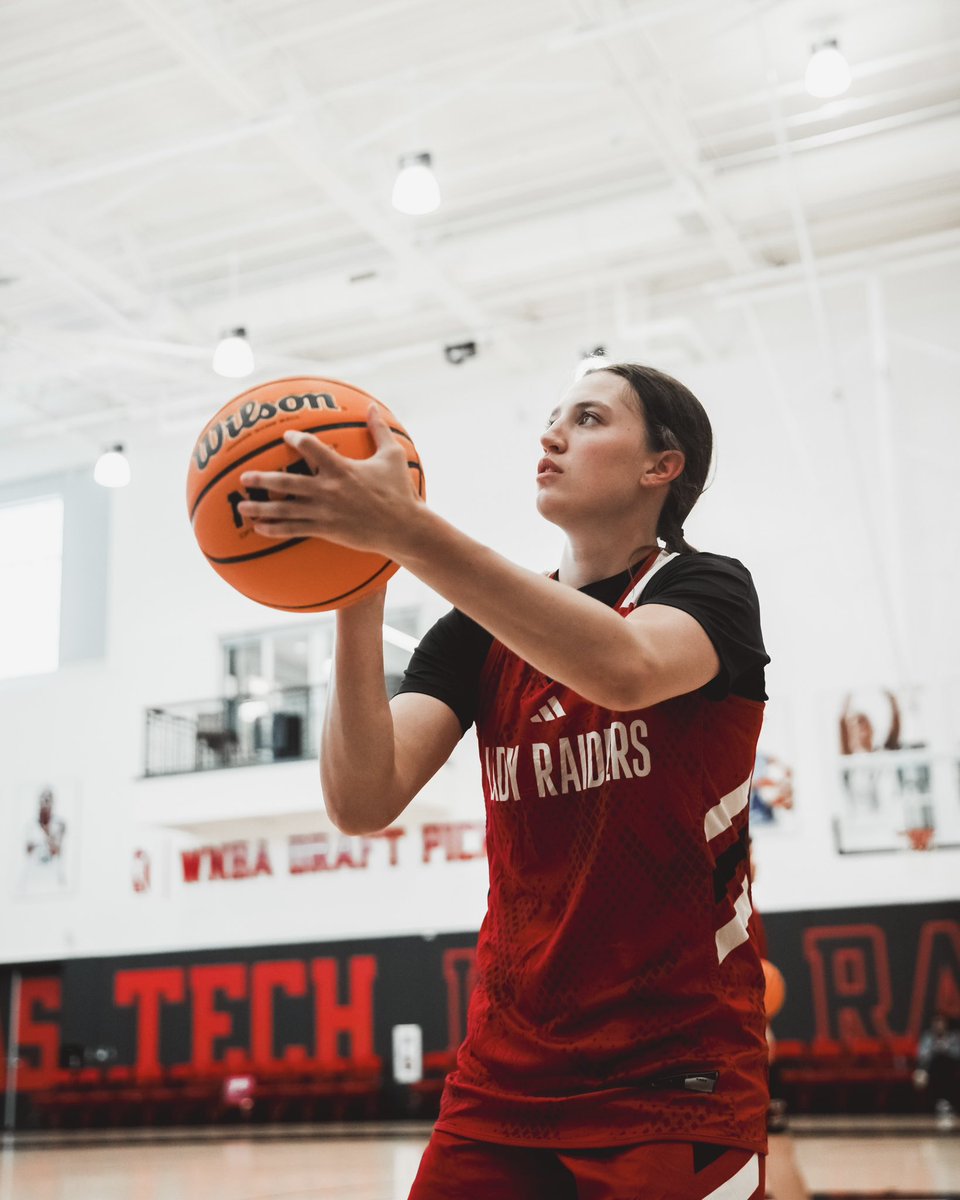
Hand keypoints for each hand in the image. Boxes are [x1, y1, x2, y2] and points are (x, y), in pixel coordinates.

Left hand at [237, 404, 422, 555]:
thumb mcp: (393, 457)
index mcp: (342, 469)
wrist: (403, 528)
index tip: (285, 436)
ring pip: (285, 509)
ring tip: (242, 505)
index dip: (296, 440)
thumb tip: (373, 406)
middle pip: (287, 482)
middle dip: (262, 479)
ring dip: (261, 507)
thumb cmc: (399, 492)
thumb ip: (379, 430)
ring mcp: (325, 512)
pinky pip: (294, 529)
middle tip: (243, 477)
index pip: (312, 448)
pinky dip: (275, 529)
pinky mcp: (326, 530)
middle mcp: (328, 490)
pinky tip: (260, 528)